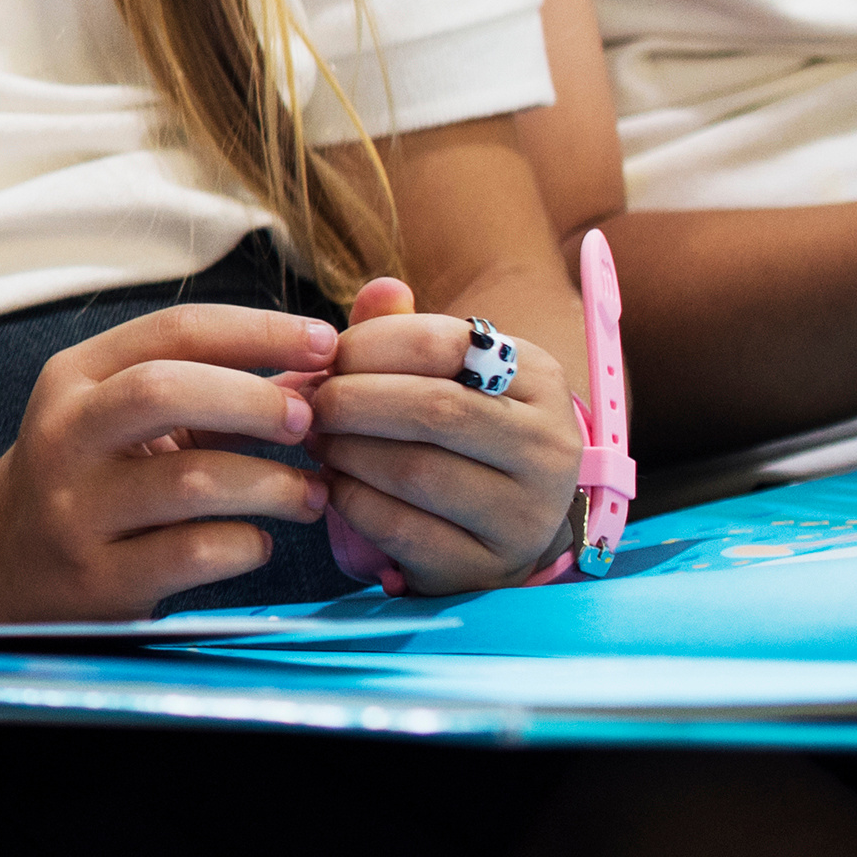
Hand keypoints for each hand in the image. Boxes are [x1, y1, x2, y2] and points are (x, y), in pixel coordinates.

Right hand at [0, 303, 334, 615]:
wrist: (6, 557)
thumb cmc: (92, 475)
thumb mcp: (127, 416)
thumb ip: (213, 390)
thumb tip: (318, 375)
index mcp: (75, 378)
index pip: (174, 331)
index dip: (259, 331)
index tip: (324, 343)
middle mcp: (65, 436)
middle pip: (166, 391)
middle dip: (256, 401)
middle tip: (309, 423)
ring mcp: (77, 509)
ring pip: (192, 481)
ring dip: (272, 484)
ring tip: (309, 493)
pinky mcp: (101, 576)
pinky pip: (197, 553)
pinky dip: (247, 545)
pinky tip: (257, 542)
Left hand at [298, 275, 579, 595]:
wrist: (497, 519)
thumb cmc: (452, 431)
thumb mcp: (439, 374)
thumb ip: (401, 331)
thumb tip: (381, 288)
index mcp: (537, 379)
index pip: (446, 343)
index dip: (367, 346)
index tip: (323, 357)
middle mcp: (549, 447)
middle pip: (431, 409)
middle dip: (349, 402)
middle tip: (307, 404)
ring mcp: (527, 515)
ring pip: (414, 471)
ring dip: (344, 453)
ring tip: (317, 442)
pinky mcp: (489, 569)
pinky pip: (401, 530)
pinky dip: (352, 504)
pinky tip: (333, 488)